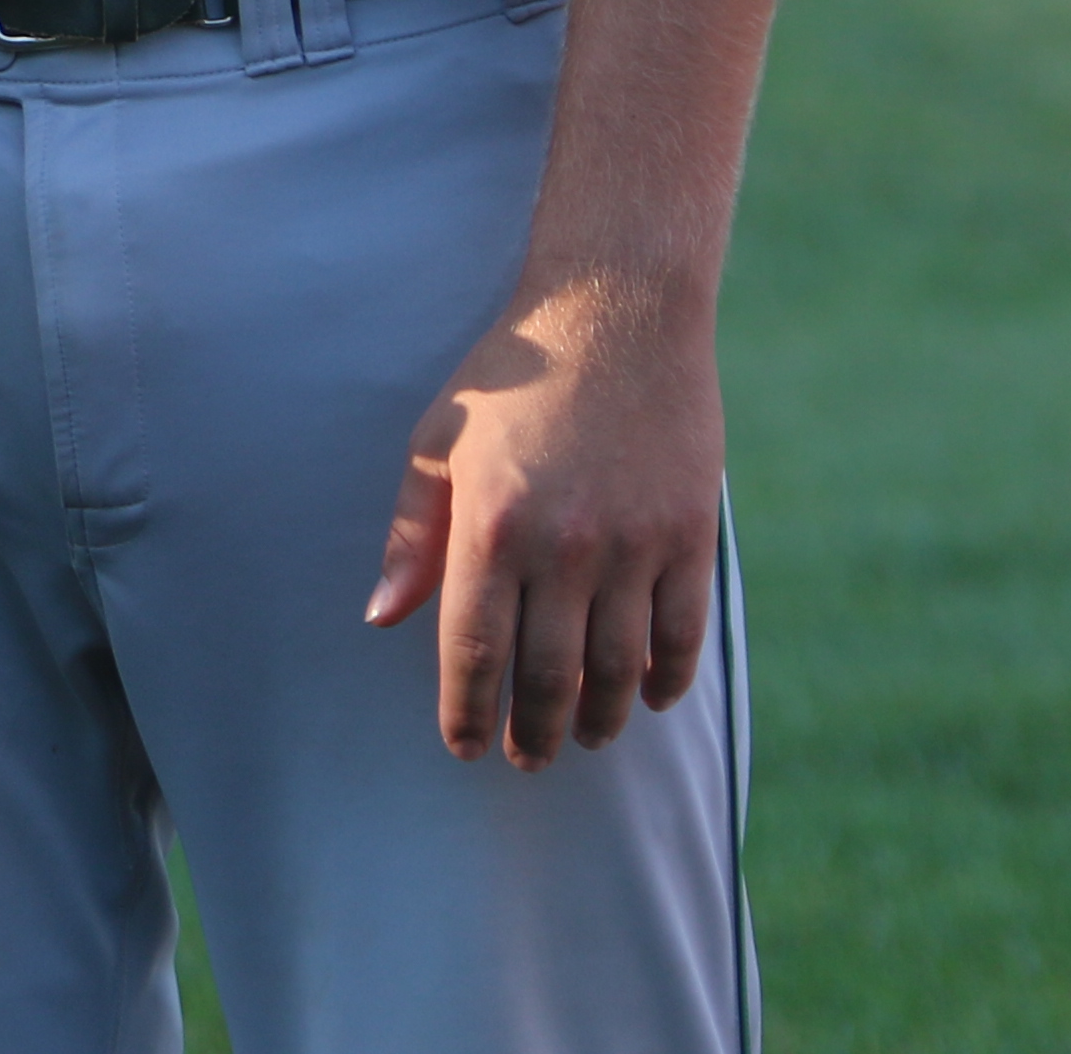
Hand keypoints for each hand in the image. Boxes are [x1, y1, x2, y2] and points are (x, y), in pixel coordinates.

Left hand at [364, 276, 727, 768]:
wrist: (616, 310)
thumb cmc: (513, 376)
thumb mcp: (439, 440)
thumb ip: (410, 535)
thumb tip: (382, 620)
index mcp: (492, 525)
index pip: (474, 652)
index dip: (466, 712)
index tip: (463, 746)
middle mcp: (565, 546)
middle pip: (548, 679)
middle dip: (532, 736)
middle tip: (523, 761)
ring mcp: (634, 544)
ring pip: (617, 670)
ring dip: (596, 721)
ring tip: (580, 739)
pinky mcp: (689, 534)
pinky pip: (681, 634)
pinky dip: (665, 681)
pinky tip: (645, 699)